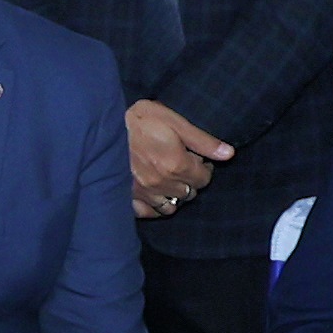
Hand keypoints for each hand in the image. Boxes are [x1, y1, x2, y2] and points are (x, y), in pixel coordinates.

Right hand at [126, 99, 233, 220]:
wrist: (104, 125)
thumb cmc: (140, 119)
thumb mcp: (174, 121)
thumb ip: (203, 141)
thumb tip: (228, 153)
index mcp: (177, 165)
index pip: (204, 180)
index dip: (204, 169)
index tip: (198, 160)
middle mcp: (162, 183)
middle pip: (189, 194)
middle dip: (190, 181)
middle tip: (183, 167)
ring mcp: (144, 192)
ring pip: (170, 207)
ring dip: (174, 196)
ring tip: (170, 180)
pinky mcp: (128, 196)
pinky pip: (148, 213)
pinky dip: (154, 207)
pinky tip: (154, 194)